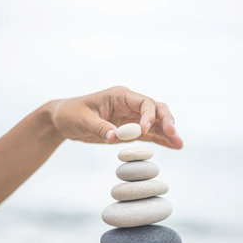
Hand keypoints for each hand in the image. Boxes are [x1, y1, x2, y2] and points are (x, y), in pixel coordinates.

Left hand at [50, 86, 182, 147]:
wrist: (63, 120)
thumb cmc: (71, 114)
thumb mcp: (82, 120)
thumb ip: (100, 128)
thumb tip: (114, 138)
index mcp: (120, 96)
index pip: (143, 102)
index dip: (149, 115)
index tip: (144, 131)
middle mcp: (129, 104)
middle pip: (156, 109)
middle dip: (166, 121)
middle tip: (173, 134)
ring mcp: (131, 117)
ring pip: (156, 122)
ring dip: (168, 132)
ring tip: (179, 144)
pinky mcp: (129, 131)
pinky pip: (149, 134)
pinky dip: (161, 140)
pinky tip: (173, 146)